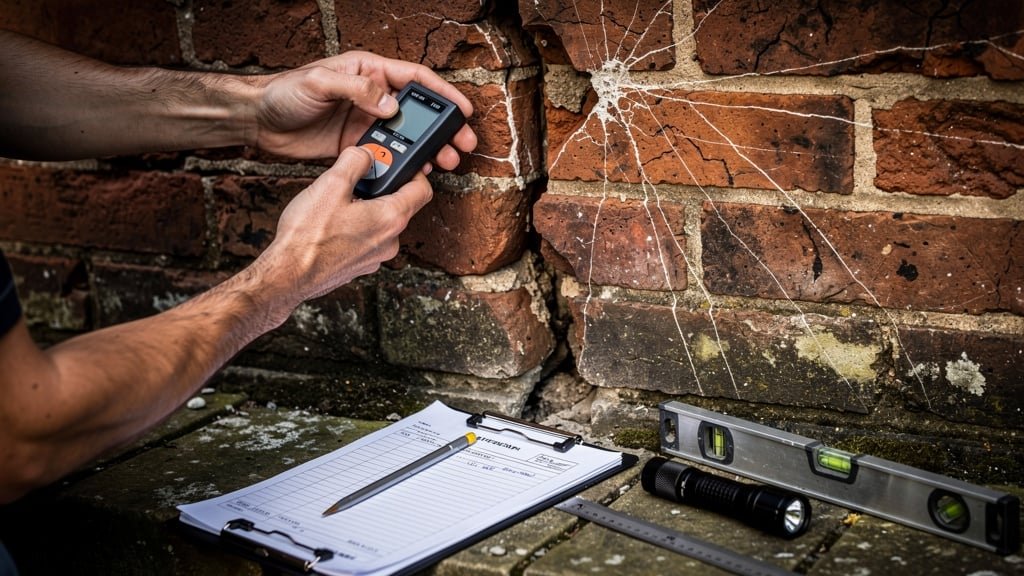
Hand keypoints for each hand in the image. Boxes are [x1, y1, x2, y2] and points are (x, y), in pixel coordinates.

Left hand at [251, 51, 476, 169]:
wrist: (258, 120)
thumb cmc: (284, 92)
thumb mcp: (319, 82)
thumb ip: (357, 91)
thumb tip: (391, 106)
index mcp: (368, 72)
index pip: (414, 79)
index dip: (442, 94)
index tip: (462, 111)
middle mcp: (371, 97)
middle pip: (417, 112)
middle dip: (443, 129)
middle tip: (462, 145)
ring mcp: (365, 123)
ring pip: (405, 137)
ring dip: (426, 150)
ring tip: (444, 163)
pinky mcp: (354, 147)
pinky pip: (385, 156)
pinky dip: (401, 165)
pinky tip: (414, 174)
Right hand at [254, 146, 432, 311]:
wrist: (288, 275)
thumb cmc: (308, 236)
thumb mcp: (331, 184)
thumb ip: (355, 161)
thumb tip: (366, 154)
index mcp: (391, 218)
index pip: (422, 189)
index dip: (413, 171)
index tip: (397, 163)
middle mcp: (390, 241)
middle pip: (400, 205)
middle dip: (381, 188)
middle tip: (357, 179)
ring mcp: (376, 256)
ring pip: (381, 222)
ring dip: (366, 208)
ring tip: (339, 202)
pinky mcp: (360, 265)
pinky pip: (367, 239)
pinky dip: (356, 227)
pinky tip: (333, 223)